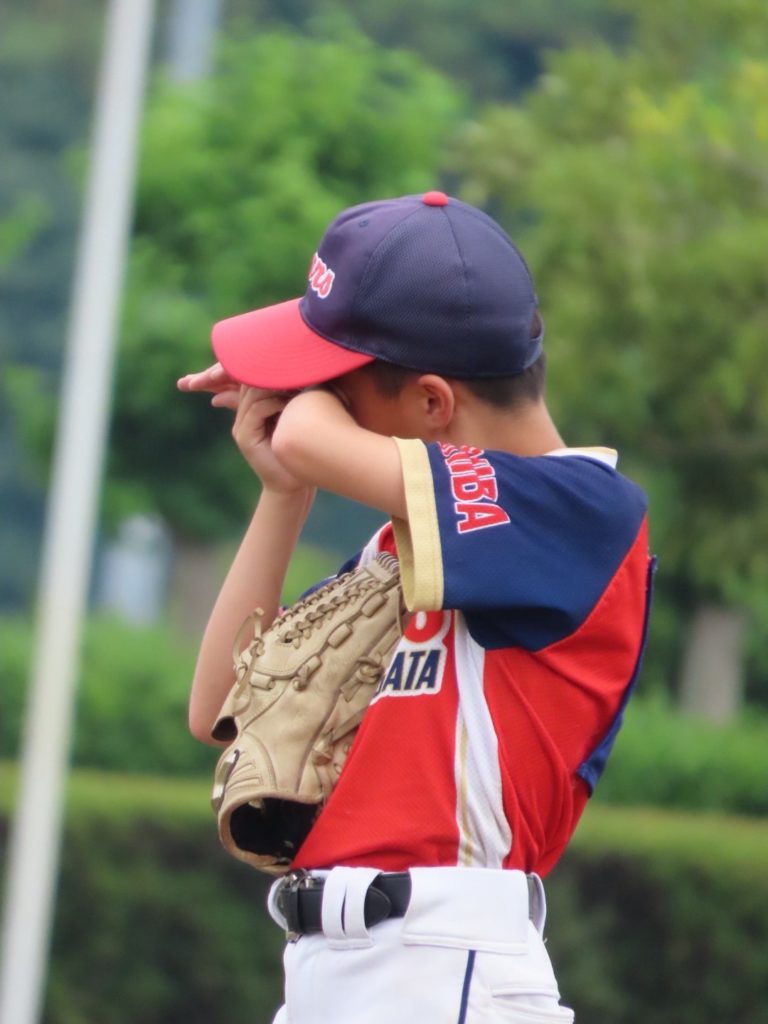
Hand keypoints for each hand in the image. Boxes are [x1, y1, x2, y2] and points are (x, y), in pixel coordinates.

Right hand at [178, 363, 305, 492]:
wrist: (294, 485)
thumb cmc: (301, 452)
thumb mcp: (297, 420)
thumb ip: (293, 399)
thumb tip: (306, 374)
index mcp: (253, 409)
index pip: (244, 380)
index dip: (253, 365)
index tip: (269, 346)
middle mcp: (243, 416)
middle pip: (245, 380)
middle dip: (258, 367)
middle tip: (282, 354)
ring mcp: (241, 427)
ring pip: (252, 393)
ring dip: (273, 384)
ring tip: (292, 378)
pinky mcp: (245, 438)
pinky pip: (256, 410)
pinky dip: (274, 403)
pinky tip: (289, 402)